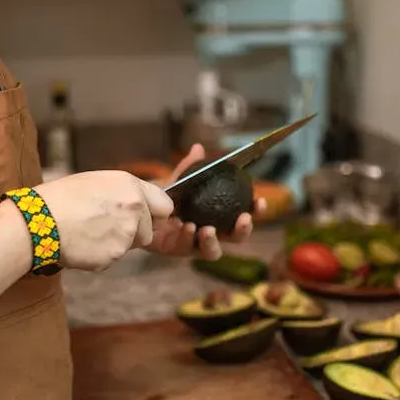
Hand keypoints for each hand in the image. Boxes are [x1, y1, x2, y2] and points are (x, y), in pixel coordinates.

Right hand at [36, 171, 173, 270]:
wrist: (39, 221)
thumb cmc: (61, 198)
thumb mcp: (96, 182)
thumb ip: (124, 193)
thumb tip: (137, 205)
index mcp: (131, 186)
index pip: (165, 206)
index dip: (154, 215)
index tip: (145, 218)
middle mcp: (135, 209)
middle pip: (149, 231)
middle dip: (134, 233)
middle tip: (105, 226)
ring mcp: (126, 234)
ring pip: (130, 246)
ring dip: (115, 243)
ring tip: (88, 231)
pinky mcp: (114, 255)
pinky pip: (112, 258)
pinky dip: (100, 254)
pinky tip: (82, 243)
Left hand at [144, 144, 266, 260]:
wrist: (140, 206)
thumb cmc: (165, 194)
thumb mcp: (177, 179)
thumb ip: (188, 167)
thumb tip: (198, 148)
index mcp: (218, 215)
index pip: (243, 215)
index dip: (256, 212)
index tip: (260, 201)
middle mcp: (211, 232)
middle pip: (235, 238)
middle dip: (243, 231)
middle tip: (243, 219)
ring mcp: (195, 244)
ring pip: (213, 252)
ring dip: (213, 241)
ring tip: (207, 229)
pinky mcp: (177, 251)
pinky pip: (187, 248)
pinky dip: (188, 238)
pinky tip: (187, 228)